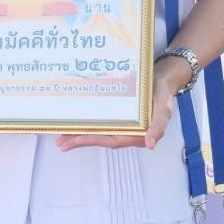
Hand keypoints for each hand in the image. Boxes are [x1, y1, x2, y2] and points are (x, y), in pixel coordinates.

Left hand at [55, 55, 189, 150]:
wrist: (161, 78)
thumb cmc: (162, 93)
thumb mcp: (163, 107)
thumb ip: (158, 125)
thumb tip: (150, 145)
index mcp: (139, 133)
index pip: (114, 140)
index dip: (95, 140)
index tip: (77, 139)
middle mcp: (128, 132)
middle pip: (102, 139)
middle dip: (81, 141)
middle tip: (61, 143)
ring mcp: (122, 125)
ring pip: (99, 133)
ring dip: (80, 136)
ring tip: (61, 139)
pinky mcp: (117, 117)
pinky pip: (100, 124)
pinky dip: (86, 126)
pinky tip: (73, 126)